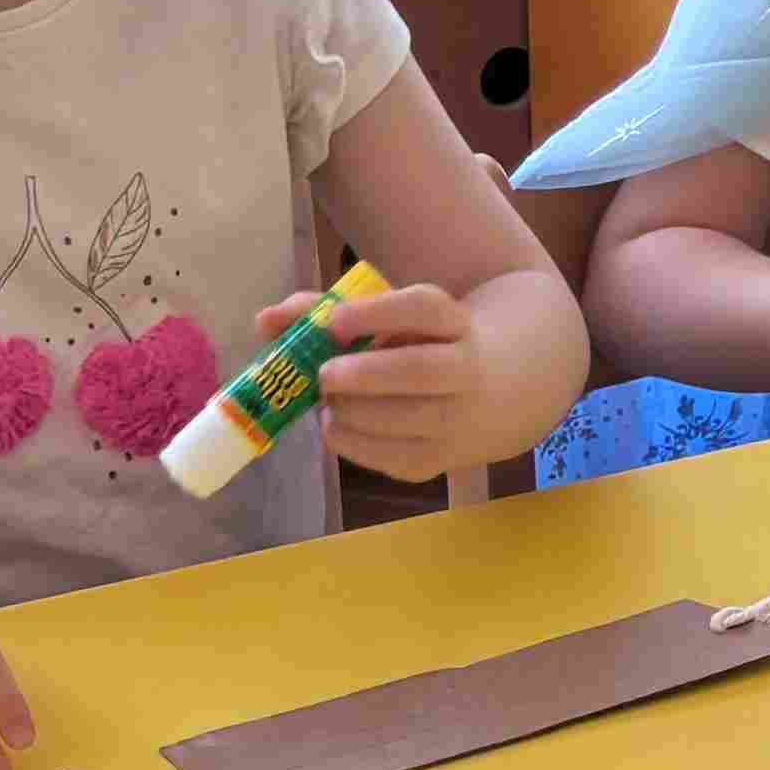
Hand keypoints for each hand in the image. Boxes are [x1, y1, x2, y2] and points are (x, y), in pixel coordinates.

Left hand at [255, 278, 482, 480]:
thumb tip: (265, 322)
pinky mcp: (442, 461)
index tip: (332, 321)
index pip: (423, 309)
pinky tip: (337, 427)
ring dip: (353, 412)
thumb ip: (326, 312)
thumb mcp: (394, 319)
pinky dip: (354, 444)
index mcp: (455, 321)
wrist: (505, 391)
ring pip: (408, 420)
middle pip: (419, 371)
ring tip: (326, 402)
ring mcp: (460, 420)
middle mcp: (467, 370)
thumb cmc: (426, 344)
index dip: (376, 313)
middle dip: (363, 375)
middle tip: (324, 376)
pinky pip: (395, 458)